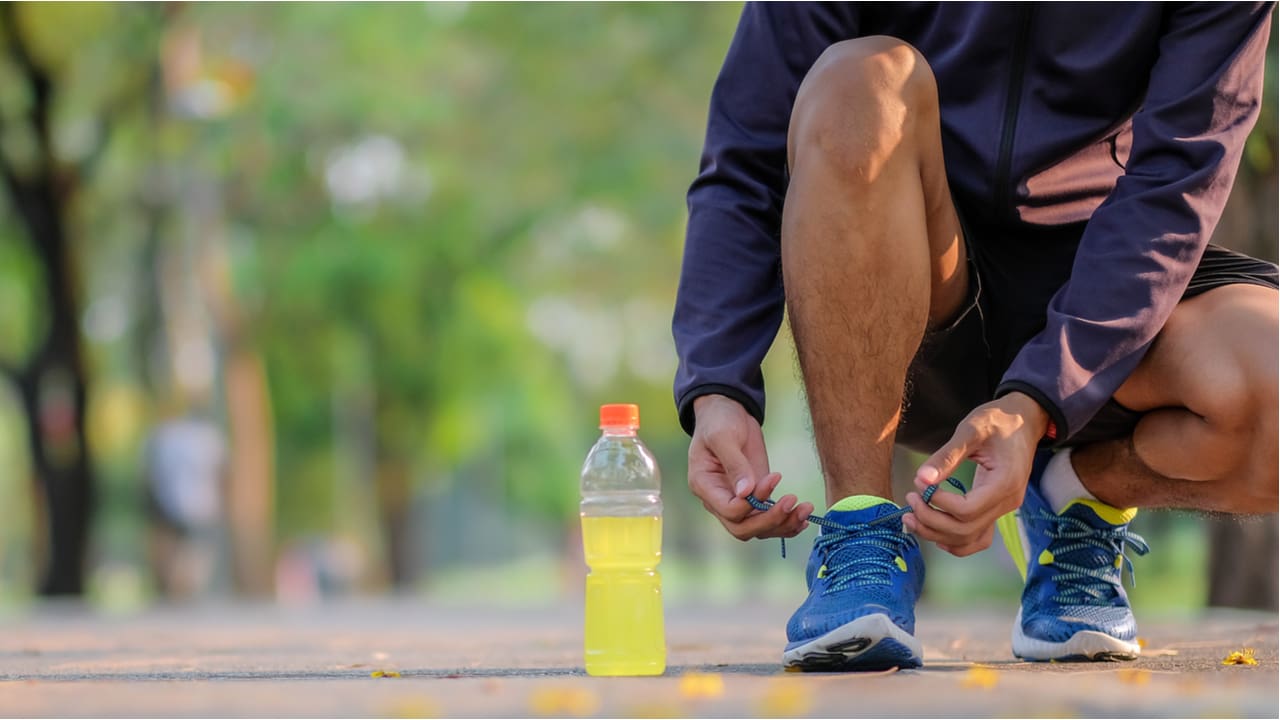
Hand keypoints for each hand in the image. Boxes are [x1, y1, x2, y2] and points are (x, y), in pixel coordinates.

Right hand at [687, 394, 812, 539]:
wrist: (728, 412)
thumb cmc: (719, 421)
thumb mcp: (723, 436)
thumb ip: (734, 464)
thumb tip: (746, 493)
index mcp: (705, 486)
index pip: (729, 511)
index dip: (752, 503)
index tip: (774, 477)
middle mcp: (718, 501)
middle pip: (743, 528)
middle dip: (770, 520)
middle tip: (792, 501)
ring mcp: (738, 502)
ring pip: (758, 530)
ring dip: (783, 524)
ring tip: (805, 509)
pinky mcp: (755, 498)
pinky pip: (768, 520)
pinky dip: (786, 523)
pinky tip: (803, 517)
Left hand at [902, 392, 1048, 555]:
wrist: (1022, 420)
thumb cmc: (998, 420)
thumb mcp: (971, 430)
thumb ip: (947, 456)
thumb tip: (922, 479)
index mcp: (1004, 483)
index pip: (967, 510)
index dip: (938, 502)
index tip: (919, 484)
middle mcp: (1007, 503)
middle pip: (965, 529)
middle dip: (931, 520)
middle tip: (910, 498)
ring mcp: (1003, 510)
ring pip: (969, 538)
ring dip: (937, 534)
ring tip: (911, 517)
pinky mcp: (996, 510)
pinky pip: (977, 537)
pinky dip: (954, 540)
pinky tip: (933, 530)